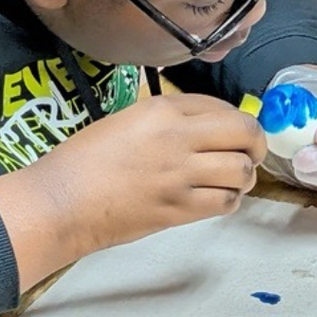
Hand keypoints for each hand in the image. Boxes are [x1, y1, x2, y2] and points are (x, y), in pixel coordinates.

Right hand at [0, 94, 266, 290]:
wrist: (61, 201)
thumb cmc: (82, 160)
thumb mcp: (124, 121)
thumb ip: (165, 120)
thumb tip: (201, 127)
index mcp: (160, 110)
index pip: (220, 106)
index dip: (234, 118)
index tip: (233, 130)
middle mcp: (177, 138)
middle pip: (244, 133)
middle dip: (255, 143)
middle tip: (250, 153)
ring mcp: (181, 176)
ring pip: (241, 171)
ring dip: (243, 175)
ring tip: (232, 179)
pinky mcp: (179, 209)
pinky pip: (225, 202)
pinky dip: (229, 200)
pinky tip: (217, 198)